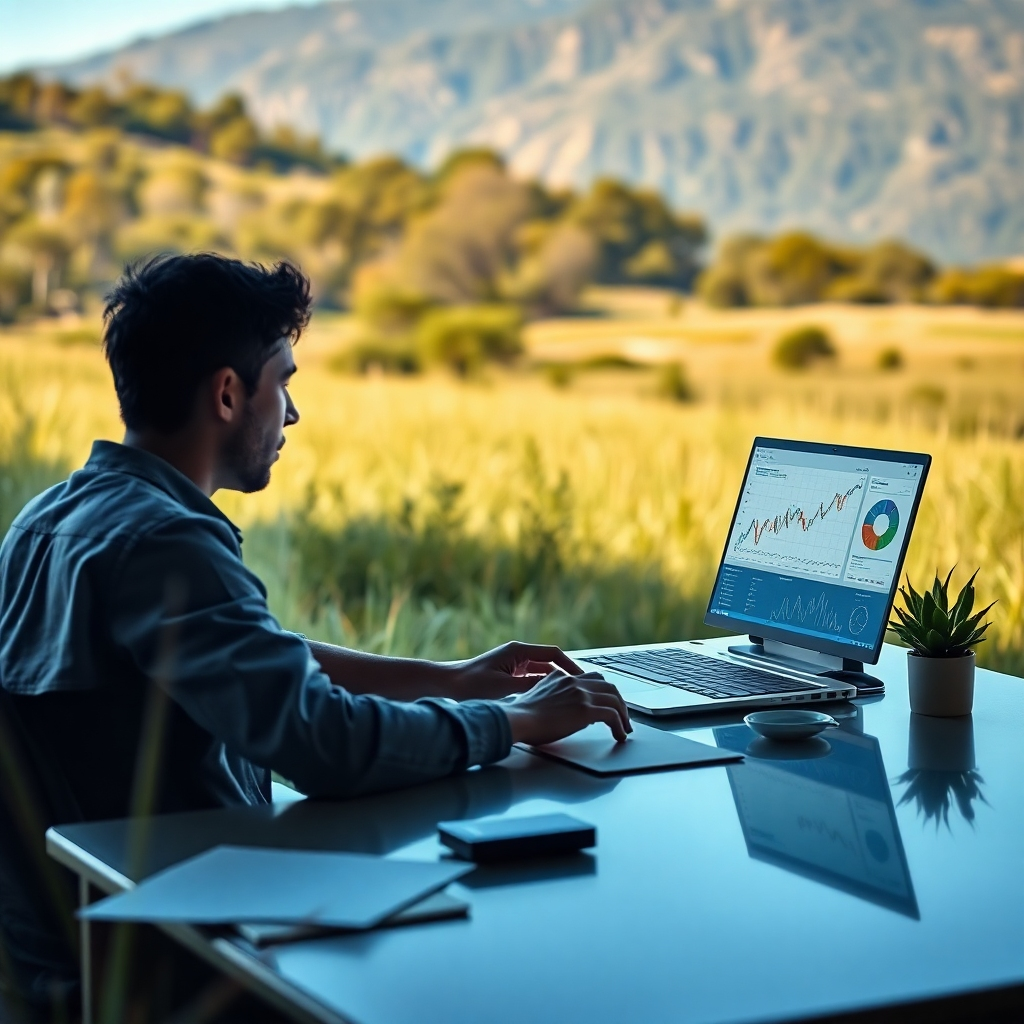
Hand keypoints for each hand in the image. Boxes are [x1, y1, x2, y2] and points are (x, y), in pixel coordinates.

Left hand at [449, 641, 584, 699]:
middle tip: (581, 691)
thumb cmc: (471, 685)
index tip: (583, 678)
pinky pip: (531, 682)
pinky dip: (541, 690)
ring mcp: (512, 666)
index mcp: (518, 651)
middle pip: (549, 664)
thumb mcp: (506, 687)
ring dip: (553, 685)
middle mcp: (517, 655)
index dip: (570, 666)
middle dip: (565, 677)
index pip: (553, 654)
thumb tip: (557, 688)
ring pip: (541, 674)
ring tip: (569, 699)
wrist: (446, 686)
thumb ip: (532, 686)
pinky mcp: (507, 677)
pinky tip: (547, 703)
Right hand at [503, 669, 631, 744]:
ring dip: (623, 715)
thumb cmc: (521, 716)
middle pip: (607, 685)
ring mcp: (581, 694)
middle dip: (618, 701)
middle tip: (622, 716)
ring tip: (625, 728)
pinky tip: (620, 735)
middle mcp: (573, 681)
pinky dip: (620, 726)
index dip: (603, 691)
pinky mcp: (585, 709)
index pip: (591, 678)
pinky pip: (612, 715)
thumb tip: (566, 710)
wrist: (517, 719)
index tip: (607, 703)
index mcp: (561, 677)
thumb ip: (554, 695)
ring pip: (614, 699)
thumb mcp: (538, 696)